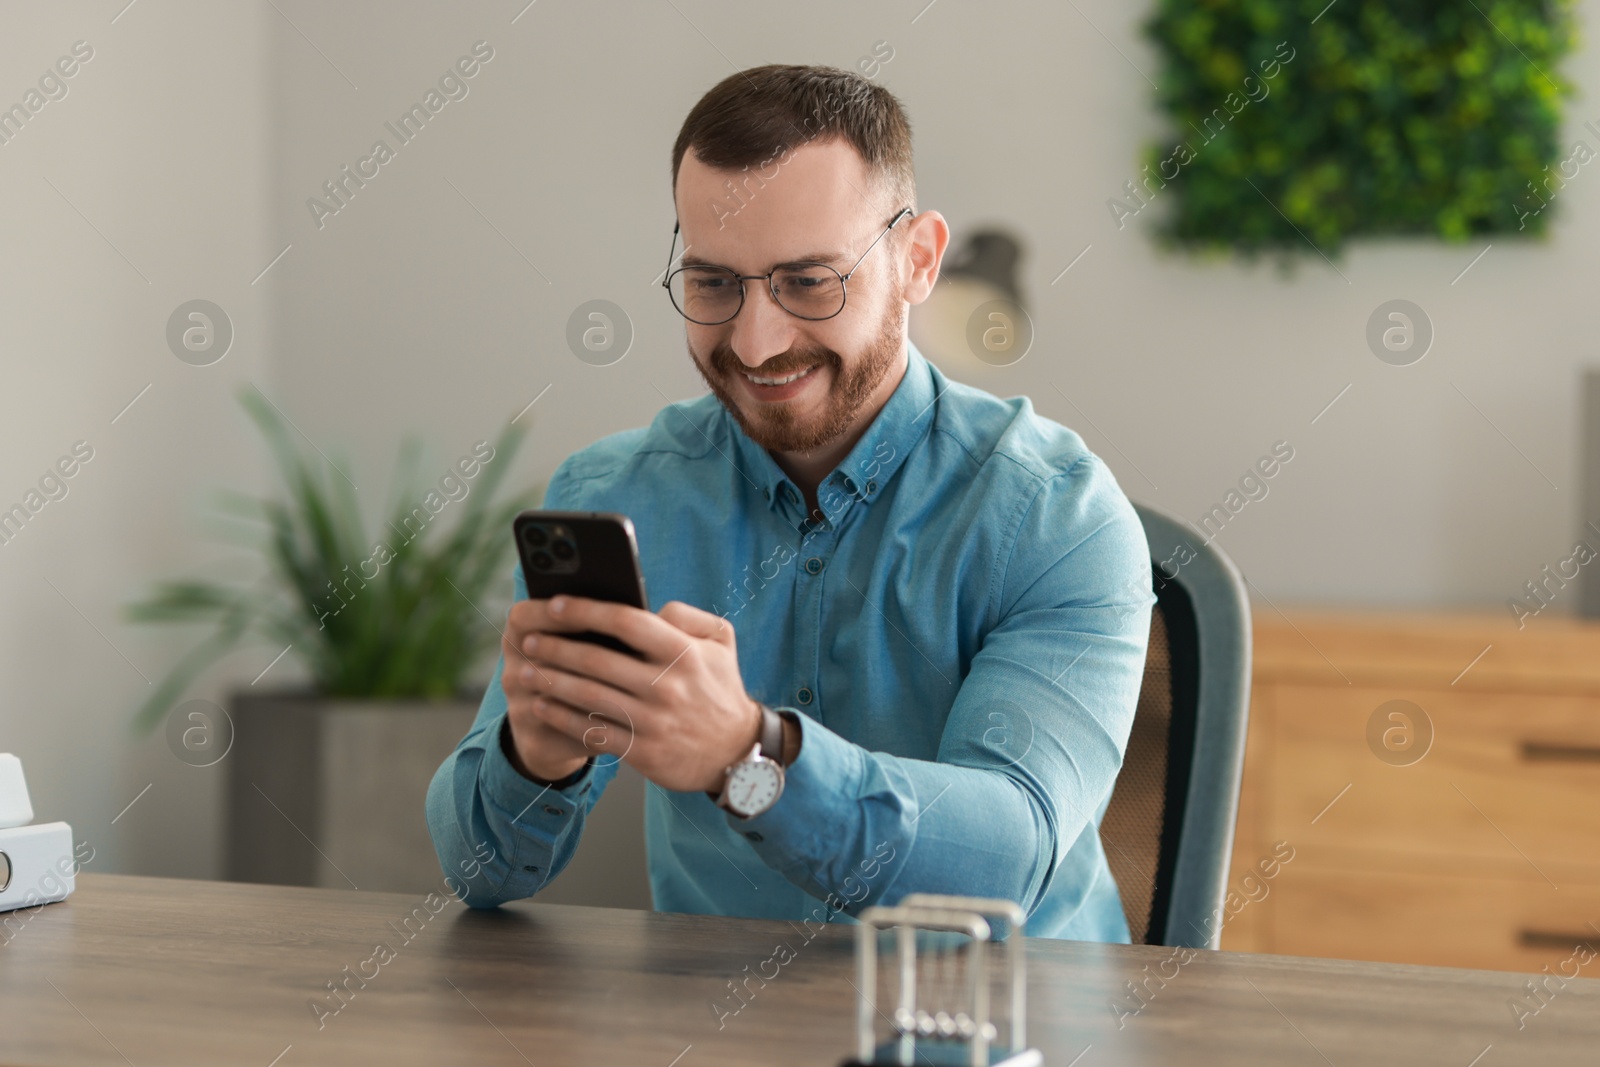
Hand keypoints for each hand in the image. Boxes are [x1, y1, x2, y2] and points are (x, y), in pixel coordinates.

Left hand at [510, 594, 762, 792]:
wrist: (737, 752)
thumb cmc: (720, 689)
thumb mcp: (721, 642)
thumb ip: (687, 615)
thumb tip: (650, 607)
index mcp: (684, 652)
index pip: (627, 621)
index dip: (587, 610)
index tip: (556, 603)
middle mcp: (667, 686)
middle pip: (598, 660)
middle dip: (556, 647)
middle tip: (529, 639)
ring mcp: (653, 722)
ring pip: (589, 697)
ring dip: (550, 682)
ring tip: (524, 671)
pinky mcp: (643, 752)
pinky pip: (593, 732)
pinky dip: (562, 718)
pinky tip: (542, 707)